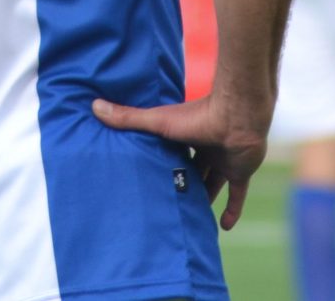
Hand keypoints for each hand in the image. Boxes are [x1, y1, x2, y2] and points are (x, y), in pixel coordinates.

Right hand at [91, 91, 269, 229]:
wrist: (238, 117)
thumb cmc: (197, 117)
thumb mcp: (157, 121)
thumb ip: (128, 118)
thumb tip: (94, 106)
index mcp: (185, 134)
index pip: (172, 150)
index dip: (163, 162)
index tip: (150, 175)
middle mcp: (205, 147)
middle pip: (193, 168)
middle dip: (183, 182)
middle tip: (167, 201)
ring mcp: (223, 160)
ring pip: (213, 182)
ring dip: (204, 198)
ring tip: (189, 217)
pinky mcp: (240, 172)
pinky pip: (236, 195)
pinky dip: (232, 210)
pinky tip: (223, 228)